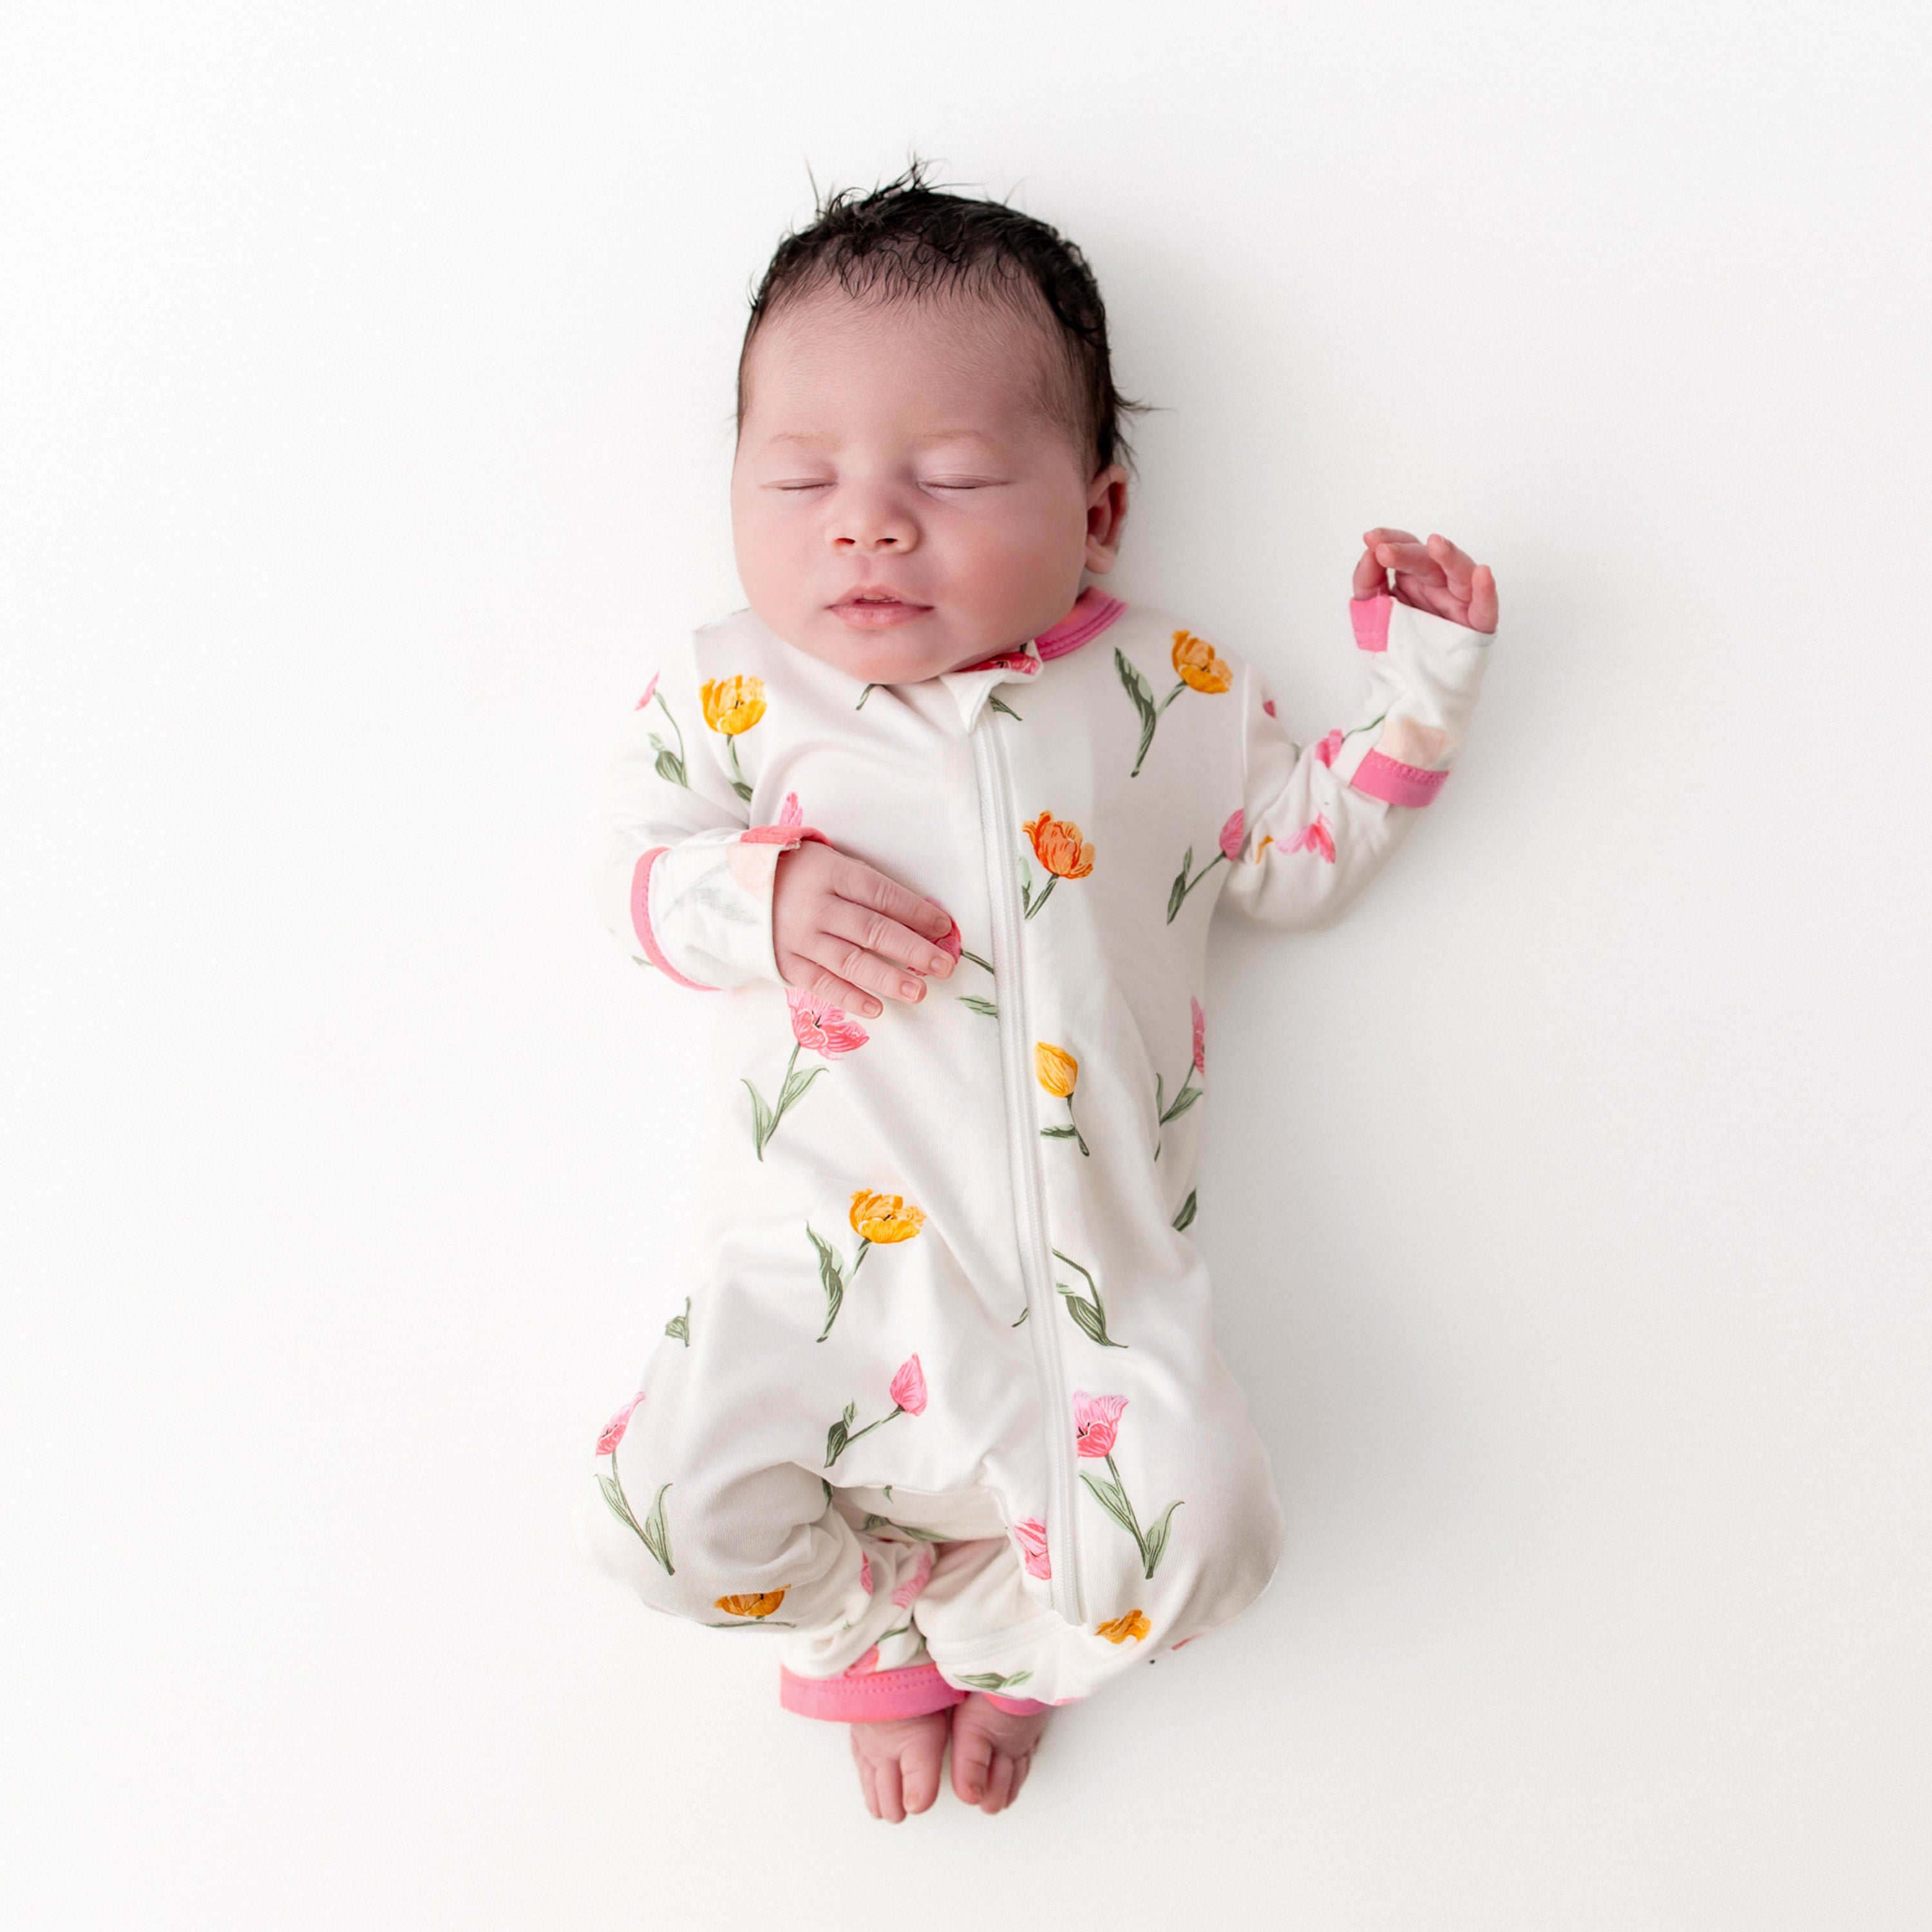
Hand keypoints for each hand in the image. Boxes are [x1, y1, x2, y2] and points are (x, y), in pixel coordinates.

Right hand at [772, 841, 956, 1018]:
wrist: (734, 888)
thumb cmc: (800, 875)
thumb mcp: (831, 865)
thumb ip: (868, 888)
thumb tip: (921, 916)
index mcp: (831, 874)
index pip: (882, 895)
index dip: (916, 912)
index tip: (944, 928)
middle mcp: (816, 907)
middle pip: (872, 930)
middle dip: (912, 950)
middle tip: (942, 966)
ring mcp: (799, 938)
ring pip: (850, 961)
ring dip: (887, 979)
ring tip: (918, 992)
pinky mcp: (786, 963)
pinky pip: (822, 984)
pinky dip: (849, 997)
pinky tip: (876, 1008)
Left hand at [1354, 528, 1498, 632]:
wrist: (1408, 688)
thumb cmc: (1397, 646)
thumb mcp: (1371, 610)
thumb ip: (1367, 581)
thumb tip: (1369, 552)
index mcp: (1415, 578)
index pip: (1408, 548)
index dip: (1393, 540)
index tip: (1372, 539)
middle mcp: (1438, 585)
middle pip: (1428, 561)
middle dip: (1407, 553)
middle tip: (1385, 551)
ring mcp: (1459, 603)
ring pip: (1461, 574)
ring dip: (1450, 557)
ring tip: (1436, 544)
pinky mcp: (1477, 625)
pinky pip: (1485, 607)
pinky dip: (1485, 590)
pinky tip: (1482, 573)